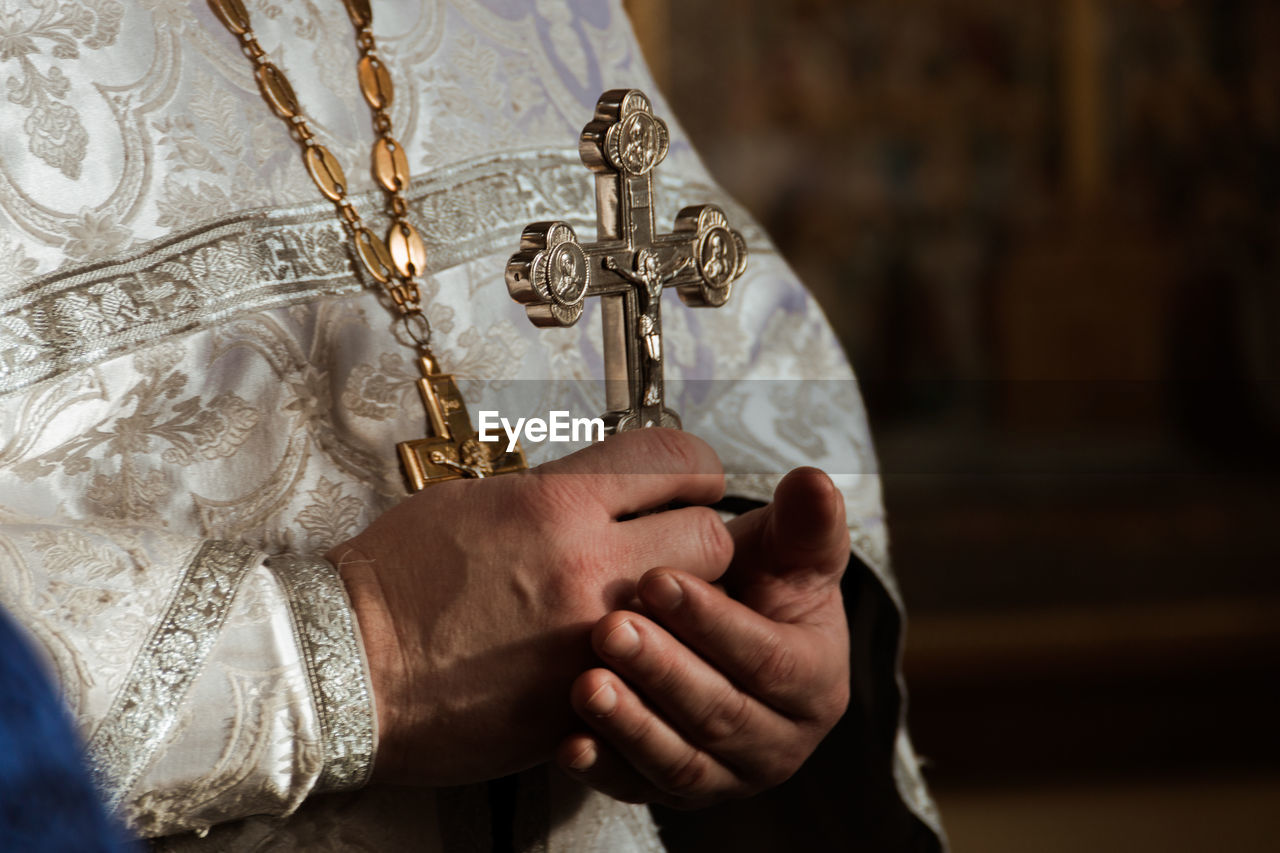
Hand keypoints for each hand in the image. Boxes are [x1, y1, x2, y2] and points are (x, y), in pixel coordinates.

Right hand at [328, 429, 732, 784]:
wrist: (345, 663)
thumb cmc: (399, 577)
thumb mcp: (477, 499)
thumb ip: (559, 492)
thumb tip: (612, 488)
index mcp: (556, 504)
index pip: (677, 460)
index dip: (693, 468)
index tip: (689, 481)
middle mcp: (584, 566)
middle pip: (710, 537)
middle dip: (697, 538)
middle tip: (672, 546)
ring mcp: (588, 639)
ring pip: (695, 613)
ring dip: (681, 606)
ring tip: (644, 604)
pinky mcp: (581, 698)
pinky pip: (648, 669)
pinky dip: (642, 660)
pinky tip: (612, 652)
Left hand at [556, 467, 851, 807]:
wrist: (723, 622)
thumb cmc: (756, 580)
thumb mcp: (785, 548)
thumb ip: (802, 521)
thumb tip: (816, 482)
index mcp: (817, 682)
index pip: (770, 660)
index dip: (714, 622)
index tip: (657, 579)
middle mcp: (780, 740)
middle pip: (722, 714)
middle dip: (664, 671)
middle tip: (611, 628)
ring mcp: (727, 774)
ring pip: (681, 760)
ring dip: (631, 724)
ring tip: (585, 682)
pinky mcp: (676, 790)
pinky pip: (638, 788)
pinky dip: (604, 769)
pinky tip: (567, 743)